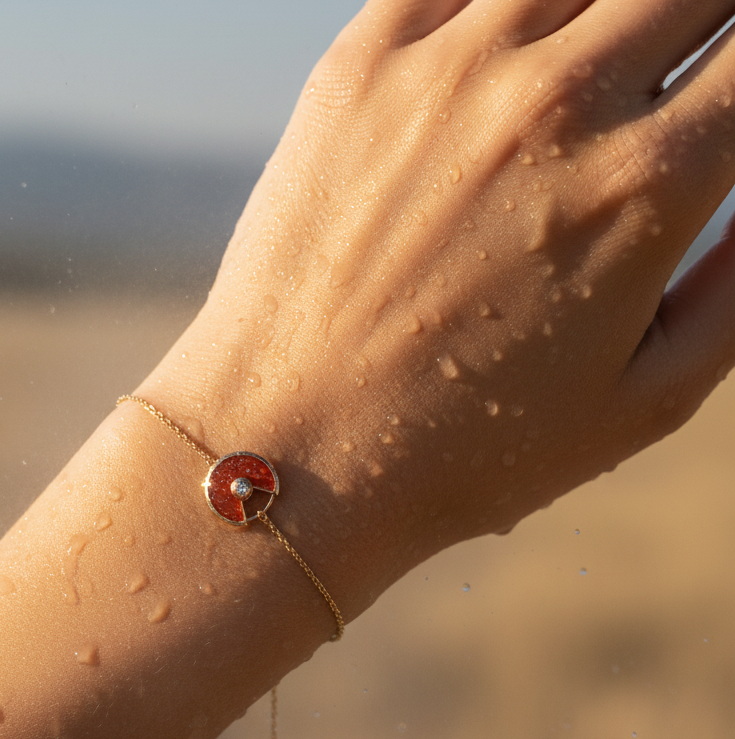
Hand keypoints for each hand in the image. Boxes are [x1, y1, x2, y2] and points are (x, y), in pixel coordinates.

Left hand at [146, 0, 734, 610]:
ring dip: (613, 7)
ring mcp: (448, 71)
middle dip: (708, 18)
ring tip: (598, 62)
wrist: (289, 446)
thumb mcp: (641, 402)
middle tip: (684, 64)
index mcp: (645, 185)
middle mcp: (555, 102)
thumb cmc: (462, 451)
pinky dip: (506, 3)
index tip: (725, 106)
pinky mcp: (359, 69)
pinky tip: (513, 43)